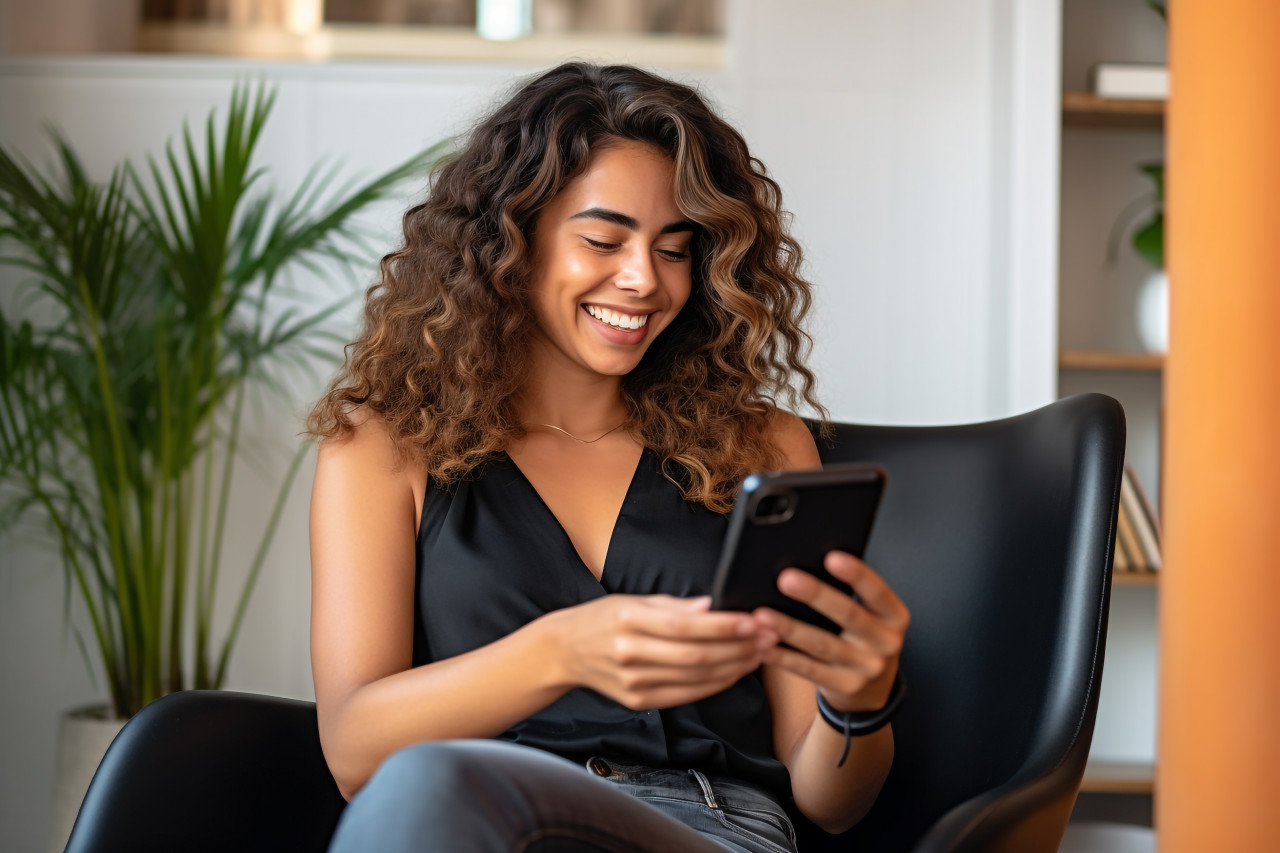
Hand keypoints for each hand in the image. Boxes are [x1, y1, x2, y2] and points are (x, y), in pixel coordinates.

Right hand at [546, 594, 777, 709]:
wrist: (564, 651)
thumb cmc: (602, 619)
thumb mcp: (632, 600)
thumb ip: (673, 606)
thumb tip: (711, 606)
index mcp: (628, 620)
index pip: (686, 626)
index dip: (724, 626)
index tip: (754, 620)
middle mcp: (630, 653)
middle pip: (696, 655)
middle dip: (739, 647)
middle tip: (768, 637)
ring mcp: (633, 682)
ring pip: (696, 678)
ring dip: (734, 667)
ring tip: (759, 653)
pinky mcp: (638, 700)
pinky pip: (686, 695)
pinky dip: (715, 685)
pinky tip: (735, 672)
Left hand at [755, 552, 909, 712]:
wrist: (873, 689)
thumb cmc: (863, 637)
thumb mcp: (872, 616)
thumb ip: (850, 594)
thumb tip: (808, 564)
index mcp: (894, 616)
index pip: (877, 591)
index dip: (856, 574)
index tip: (831, 557)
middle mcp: (885, 642)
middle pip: (848, 615)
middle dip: (816, 595)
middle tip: (786, 578)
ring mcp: (866, 668)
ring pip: (823, 644)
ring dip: (791, 629)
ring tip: (763, 614)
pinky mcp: (845, 687)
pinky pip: (808, 670)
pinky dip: (783, 657)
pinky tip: (764, 645)